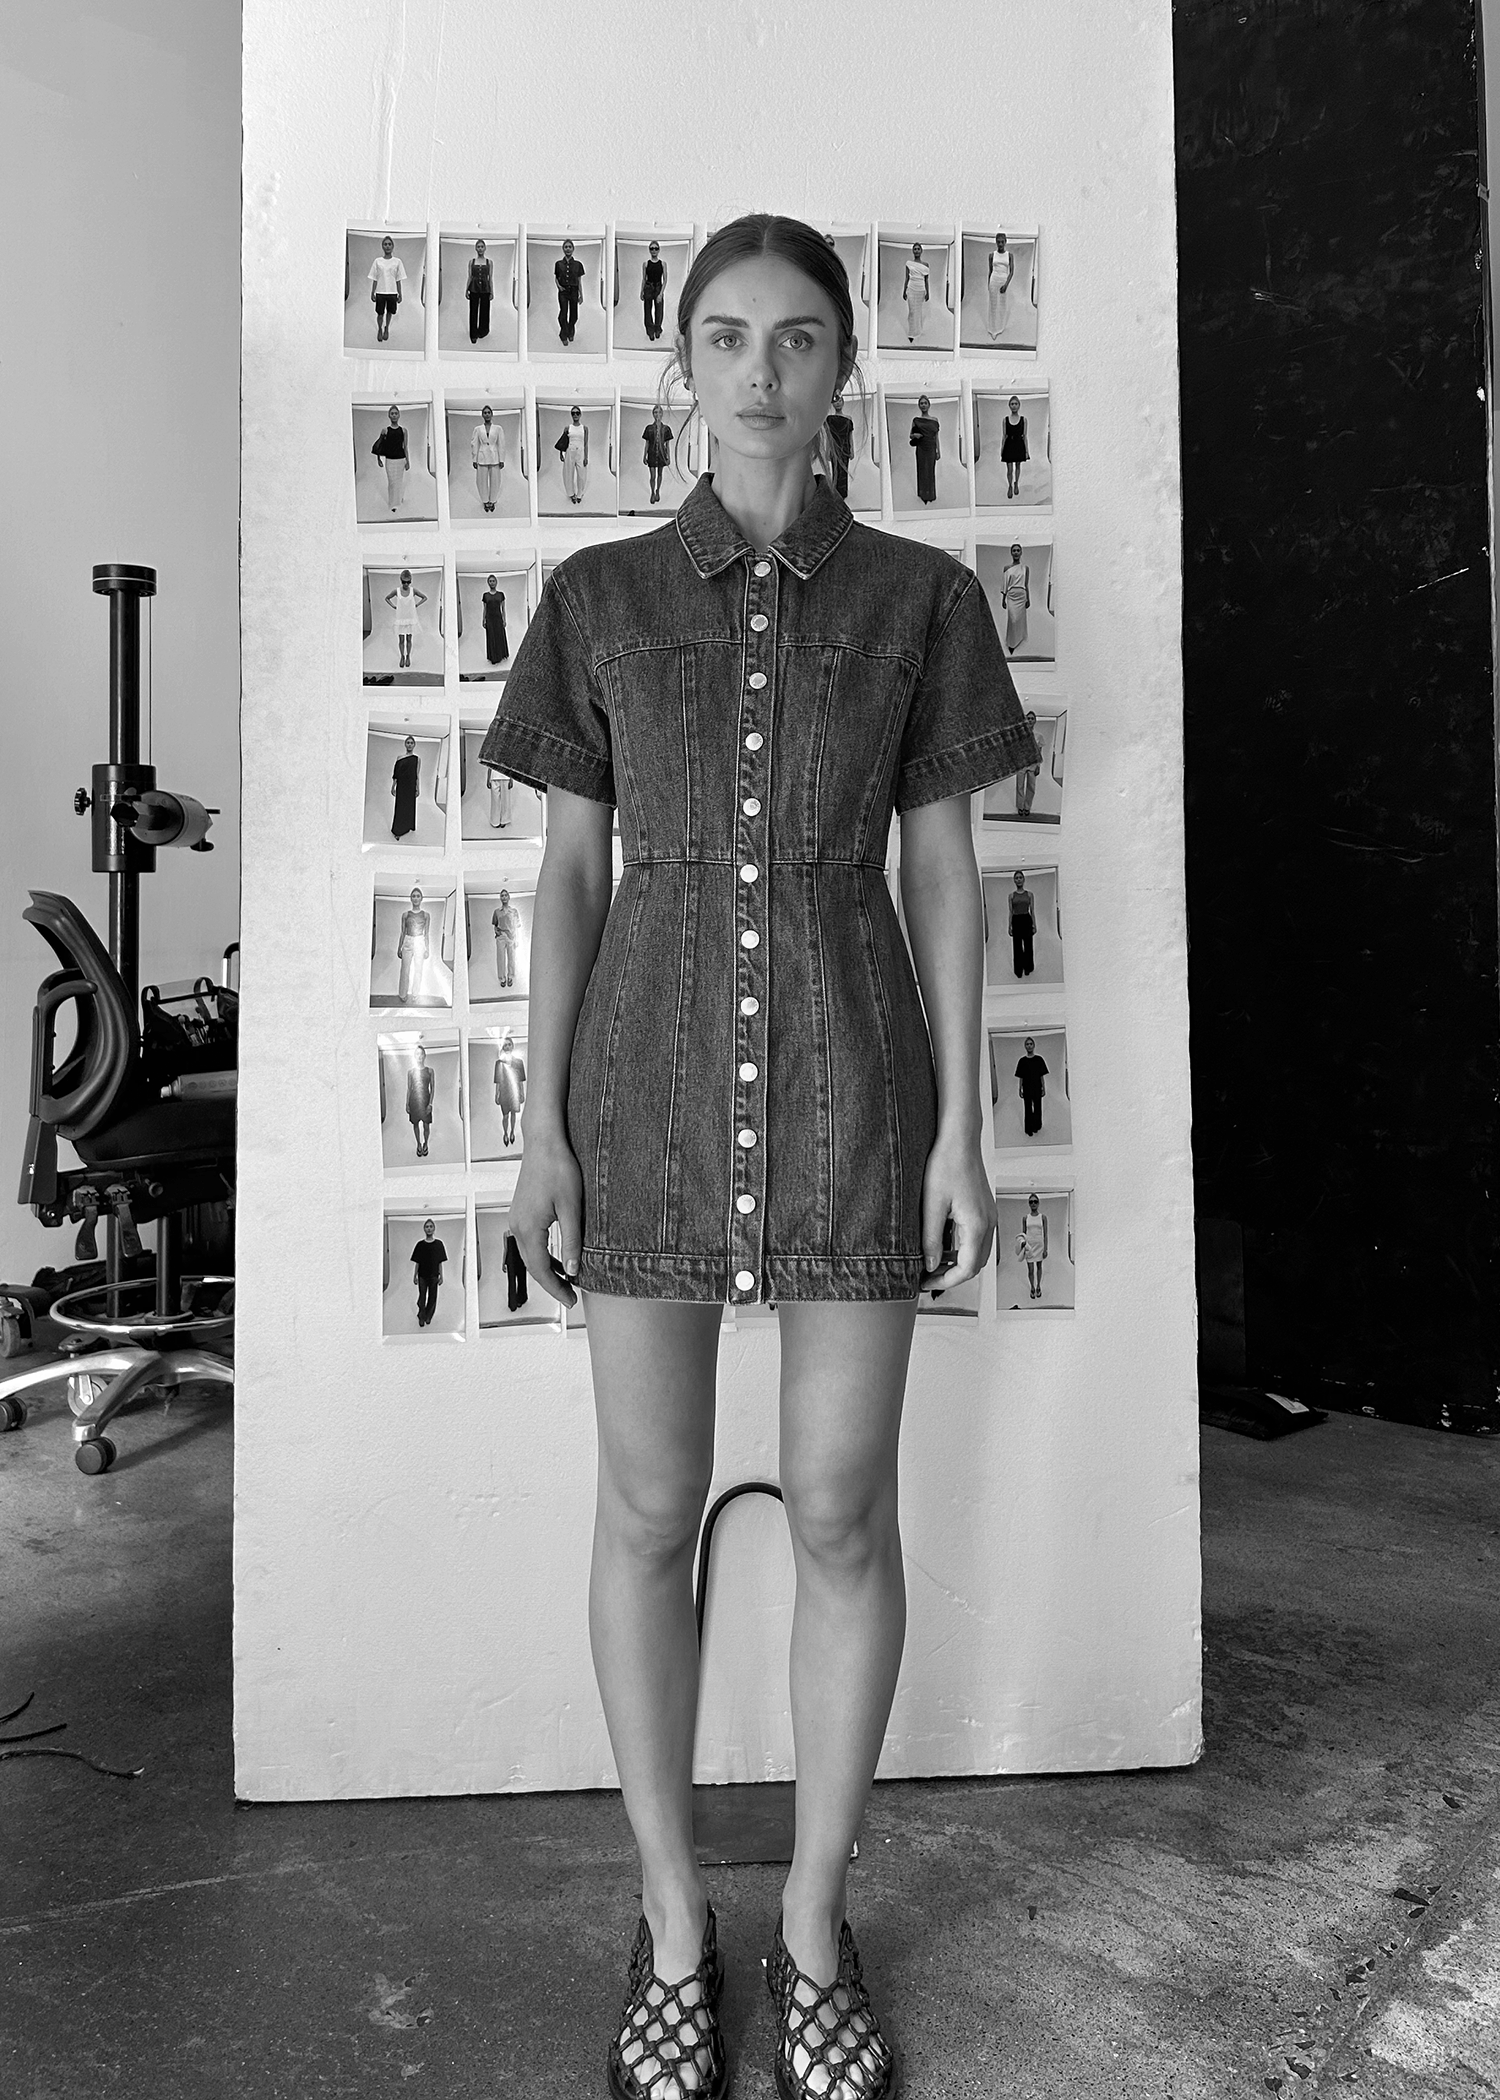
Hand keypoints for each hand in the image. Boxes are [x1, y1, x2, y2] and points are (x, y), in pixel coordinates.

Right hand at [507, 1134, 584, 1307]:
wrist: (544, 1142)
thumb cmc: (559, 1169)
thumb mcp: (572, 1208)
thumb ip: (572, 1241)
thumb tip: (572, 1270)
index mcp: (529, 1228)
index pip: (541, 1270)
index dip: (556, 1288)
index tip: (571, 1300)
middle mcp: (517, 1225)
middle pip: (532, 1266)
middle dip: (551, 1283)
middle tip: (571, 1296)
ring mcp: (517, 1218)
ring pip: (529, 1255)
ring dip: (546, 1269)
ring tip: (566, 1281)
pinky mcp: (521, 1211)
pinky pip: (530, 1242)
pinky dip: (543, 1254)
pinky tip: (557, 1258)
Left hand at [918, 1131, 995, 1290]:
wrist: (959, 1140)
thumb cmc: (947, 1163)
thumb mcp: (932, 1205)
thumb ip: (931, 1239)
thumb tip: (930, 1264)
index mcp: (976, 1225)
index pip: (966, 1269)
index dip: (945, 1281)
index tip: (927, 1283)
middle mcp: (987, 1223)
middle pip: (974, 1265)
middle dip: (951, 1275)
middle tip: (927, 1276)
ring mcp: (987, 1216)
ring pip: (976, 1252)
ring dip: (956, 1262)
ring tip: (931, 1261)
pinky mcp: (983, 1210)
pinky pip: (975, 1238)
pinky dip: (960, 1248)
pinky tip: (941, 1243)